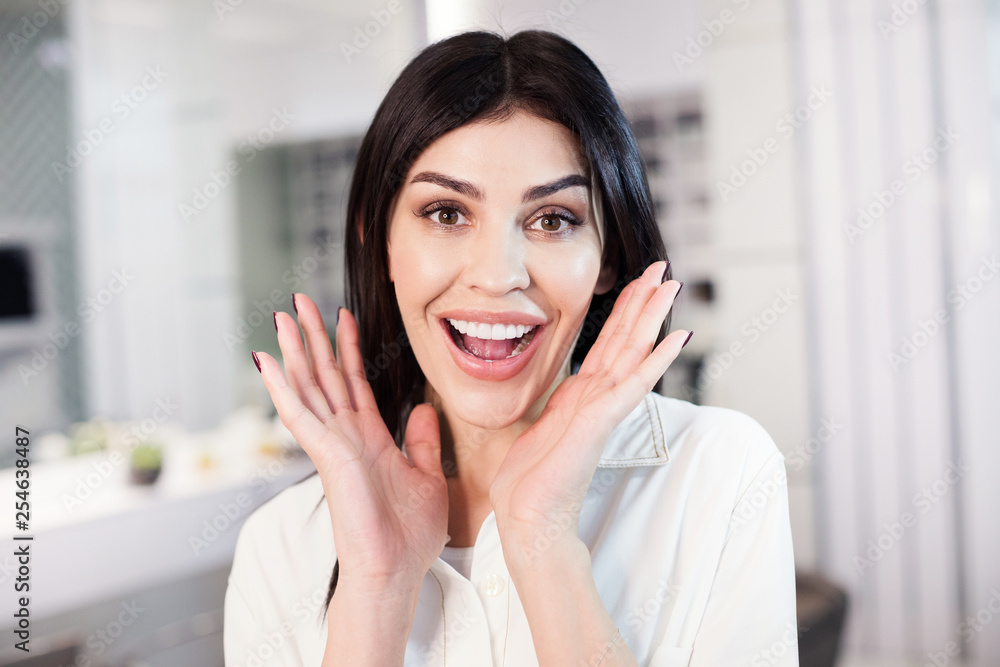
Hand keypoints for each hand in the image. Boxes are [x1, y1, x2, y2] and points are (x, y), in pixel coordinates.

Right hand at [253, 294, 447, 589]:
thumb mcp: (428, 477)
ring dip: (295, 352)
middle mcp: (347, 437)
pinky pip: (300, 416)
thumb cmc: (409, 536)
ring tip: (282, 317)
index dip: (348, 349)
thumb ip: (420, 442)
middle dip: (314, 338)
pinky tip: (268, 363)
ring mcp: (333, 446)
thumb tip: (421, 408)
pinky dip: (282, 389)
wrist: (395, 572)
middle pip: (326, 376)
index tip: (343, 317)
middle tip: (301, 301)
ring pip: (309, 388)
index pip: (355, 383)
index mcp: (370, 439)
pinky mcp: (326, 457)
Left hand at [489, 261, 688, 558]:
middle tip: (666, 270)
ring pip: (633, 353)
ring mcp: (601, 409)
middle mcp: (597, 398)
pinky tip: (674, 339)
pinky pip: (631, 384)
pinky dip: (655, 360)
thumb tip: (567, 389)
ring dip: (653, 318)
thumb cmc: (531, 481)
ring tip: (672, 287)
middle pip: (627, 340)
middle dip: (645, 302)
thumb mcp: (542, 426)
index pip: (609, 344)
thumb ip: (560, 405)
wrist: (527, 517)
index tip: (638, 282)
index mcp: (582, 396)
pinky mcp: (598, 422)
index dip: (625, 311)